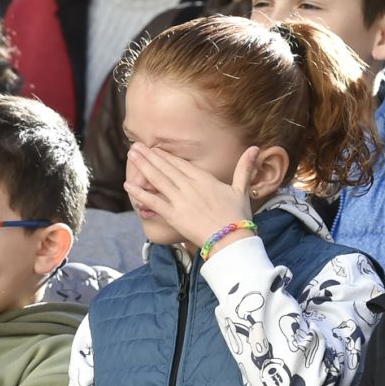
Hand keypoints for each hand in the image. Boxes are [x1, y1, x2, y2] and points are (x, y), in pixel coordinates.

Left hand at [125, 144, 258, 250]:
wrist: (232, 239)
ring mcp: (180, 200)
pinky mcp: (174, 216)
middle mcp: (190, 186)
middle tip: (134, 146)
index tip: (153, 147)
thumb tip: (256, 149)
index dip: (165, 155)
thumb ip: (245, 168)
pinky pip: (153, 202)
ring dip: (142, 166)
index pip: (180, 163)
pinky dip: (140, 193)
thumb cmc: (238, 216)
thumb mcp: (241, 189)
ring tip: (131, 155)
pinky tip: (128, 185)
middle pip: (165, 168)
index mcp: (204, 179)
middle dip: (149, 156)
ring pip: (157, 179)